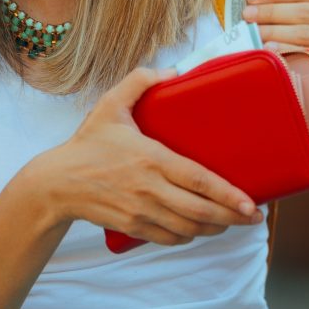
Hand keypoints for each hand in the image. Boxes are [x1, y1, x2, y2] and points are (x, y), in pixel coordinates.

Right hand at [34, 68, 263, 246]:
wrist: (56, 184)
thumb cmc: (87, 144)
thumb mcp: (110, 105)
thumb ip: (139, 82)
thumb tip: (171, 70)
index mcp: (151, 158)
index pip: (198, 180)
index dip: (227, 194)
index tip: (249, 202)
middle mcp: (150, 189)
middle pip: (200, 210)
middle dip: (232, 217)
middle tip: (252, 216)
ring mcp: (142, 211)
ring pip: (188, 228)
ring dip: (215, 228)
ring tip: (232, 222)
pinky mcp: (133, 226)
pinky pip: (170, 238)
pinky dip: (189, 237)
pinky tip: (200, 229)